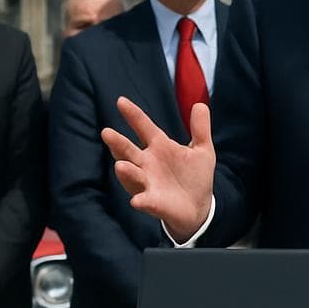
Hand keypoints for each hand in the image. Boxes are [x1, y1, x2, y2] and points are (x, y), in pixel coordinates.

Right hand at [102, 96, 215, 238]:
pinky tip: (137, 200)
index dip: (133, 115)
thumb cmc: (195, 176)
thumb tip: (201, 104)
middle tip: (106, 133)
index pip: (143, 127)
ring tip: (121, 165)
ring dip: (126, 171)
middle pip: (128, 151)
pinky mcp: (153, 202)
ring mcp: (148, 182)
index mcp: (160, 146)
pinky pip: (144, 200)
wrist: (198, 206)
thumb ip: (200, 129)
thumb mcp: (202, 150)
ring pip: (132, 175)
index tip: (121, 101)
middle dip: (117, 143)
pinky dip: (141, 200)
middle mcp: (148, 163)